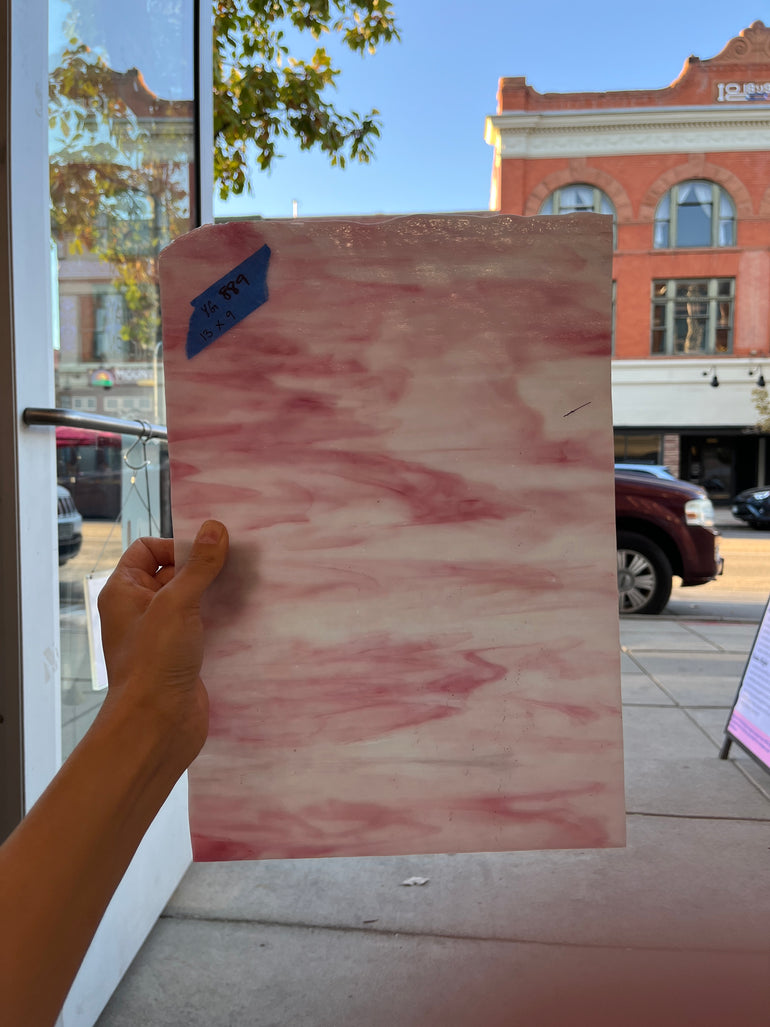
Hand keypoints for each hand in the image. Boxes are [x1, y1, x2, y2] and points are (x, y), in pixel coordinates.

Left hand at [97, 519, 228, 769]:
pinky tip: (243, 618)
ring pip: (191, 601)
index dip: (176, 545)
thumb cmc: (154, 662)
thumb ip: (198, 566)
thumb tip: (215, 528)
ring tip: (242, 590)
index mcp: (124, 591)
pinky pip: (202, 626)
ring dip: (214, 594)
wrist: (157, 725)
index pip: (147, 549)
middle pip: (173, 573)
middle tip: (235, 566)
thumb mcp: (177, 603)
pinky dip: (220, 620)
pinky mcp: (182, 656)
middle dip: (202, 568)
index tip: (207, 553)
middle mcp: (139, 610)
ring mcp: (161, 634)